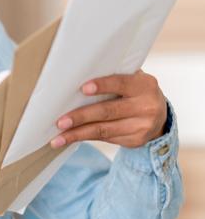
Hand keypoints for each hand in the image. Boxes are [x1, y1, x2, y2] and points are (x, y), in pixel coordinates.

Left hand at [50, 70, 167, 148]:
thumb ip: (113, 77)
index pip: (121, 83)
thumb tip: (77, 77)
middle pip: (108, 111)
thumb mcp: (132, 79)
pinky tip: (70, 138)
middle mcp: (146, 107)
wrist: (160, 115)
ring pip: (103, 130)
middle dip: (81, 116)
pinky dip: (85, 137)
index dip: (102, 86)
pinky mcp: (135, 140)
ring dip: (77, 134)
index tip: (83, 89)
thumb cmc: (135, 91)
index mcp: (144, 85)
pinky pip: (106, 138)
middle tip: (61, 121)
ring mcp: (142, 126)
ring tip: (58, 137)